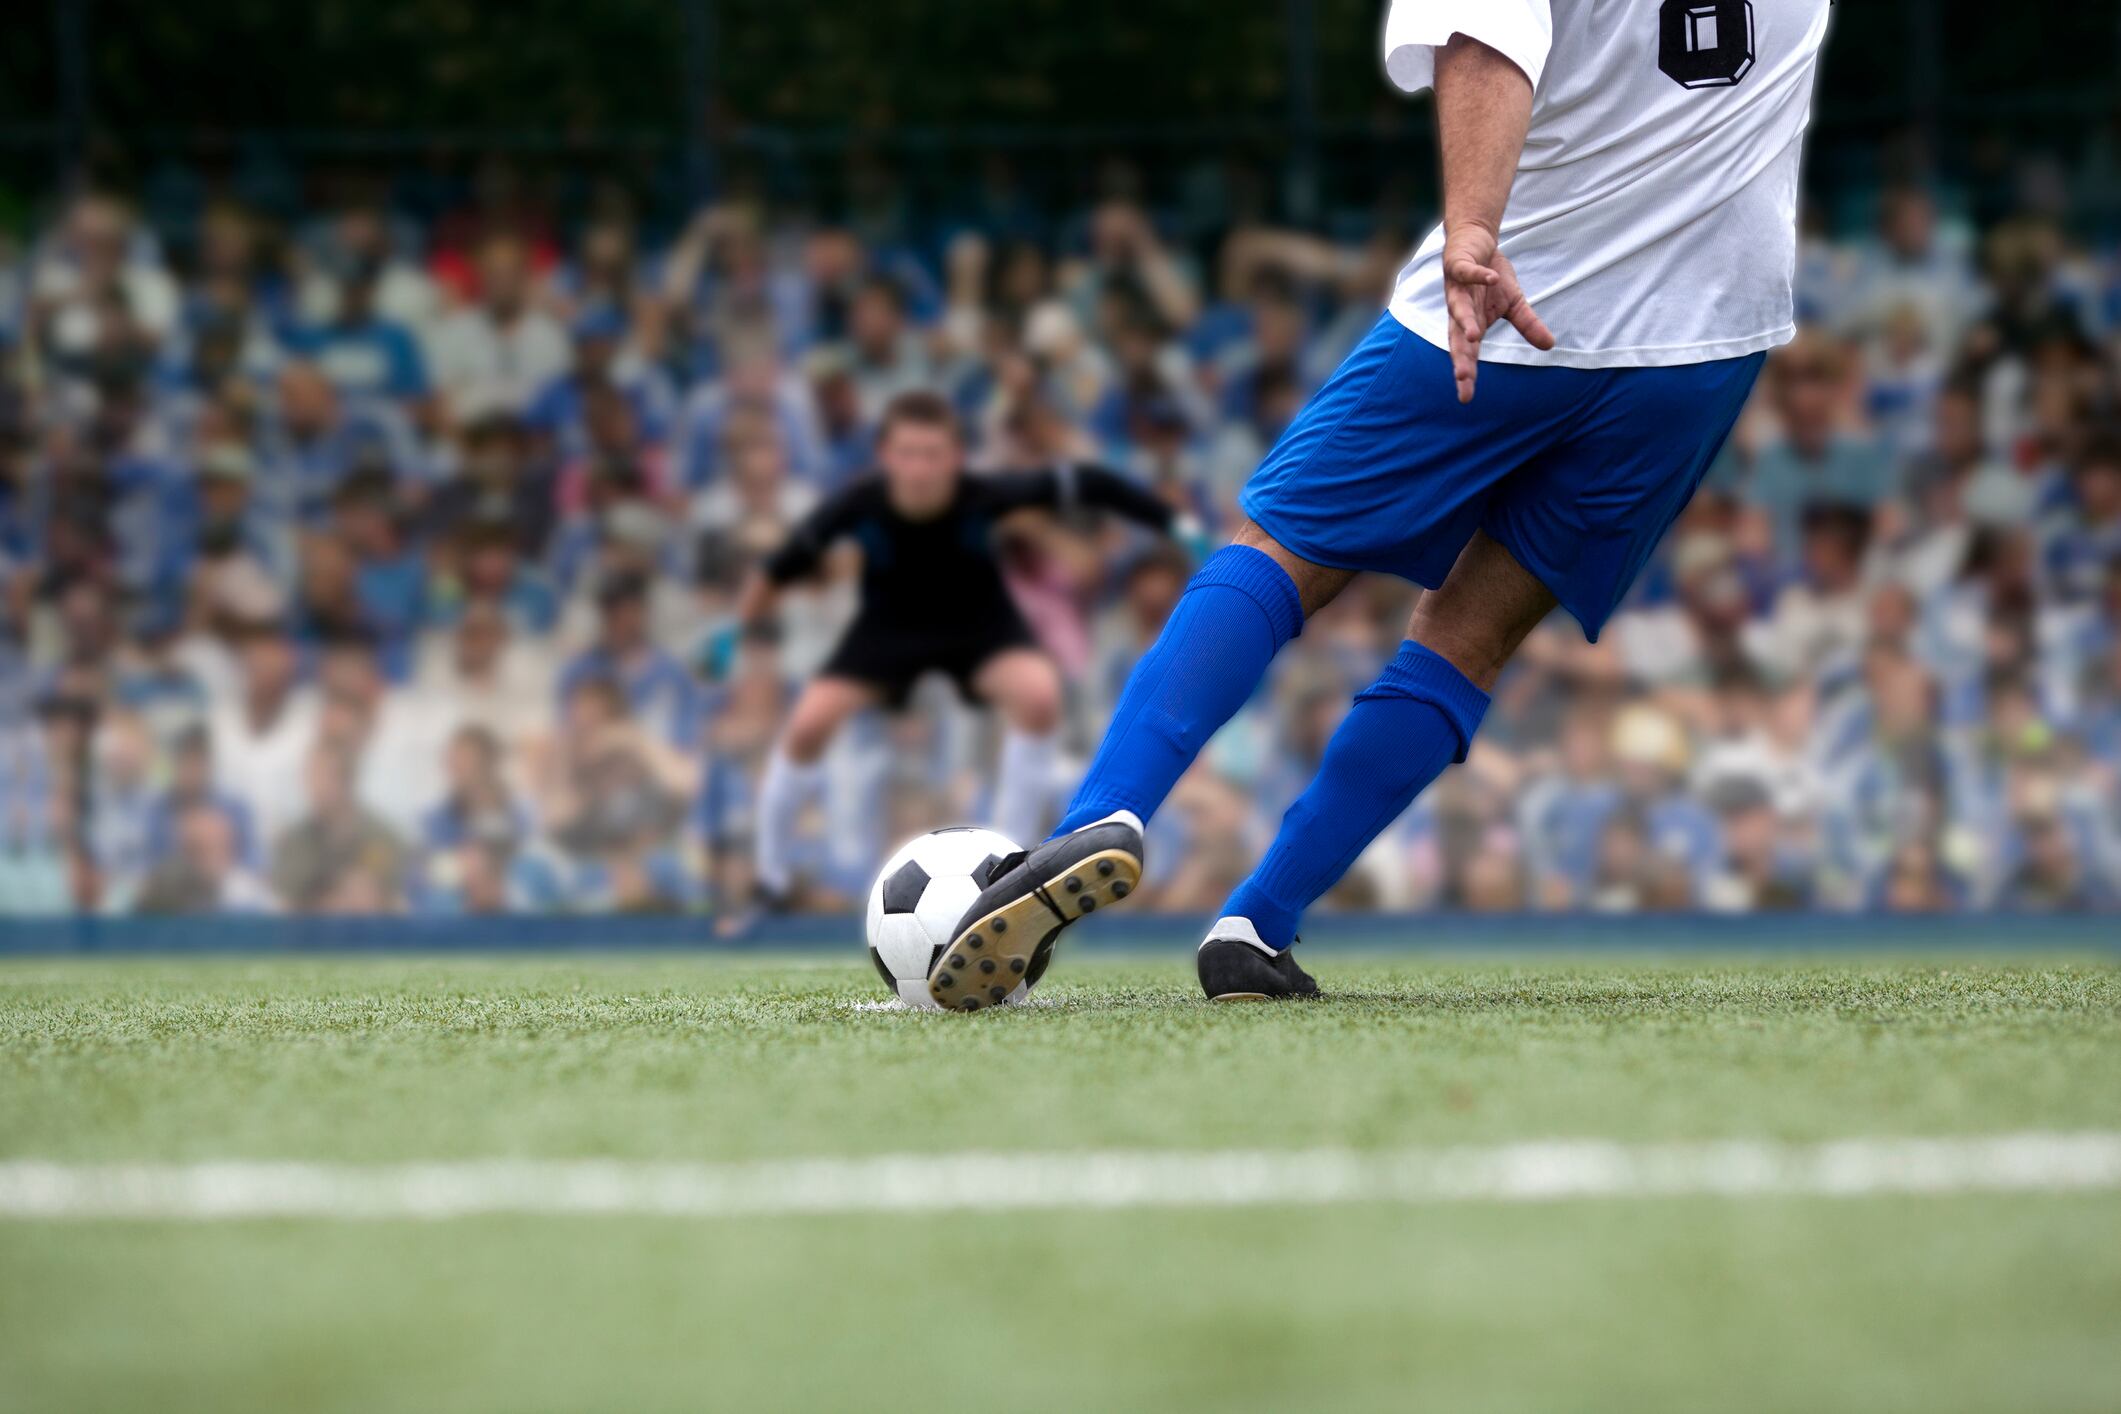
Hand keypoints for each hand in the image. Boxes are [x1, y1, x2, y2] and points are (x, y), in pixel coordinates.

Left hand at [1442, 226, 1553, 403]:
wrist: (1476, 240)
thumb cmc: (1491, 277)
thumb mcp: (1514, 303)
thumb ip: (1527, 325)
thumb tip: (1550, 346)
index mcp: (1470, 323)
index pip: (1468, 353)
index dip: (1467, 373)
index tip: (1466, 398)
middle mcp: (1458, 309)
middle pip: (1456, 338)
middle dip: (1460, 358)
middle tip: (1463, 378)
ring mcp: (1456, 288)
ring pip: (1457, 307)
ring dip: (1464, 321)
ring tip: (1473, 337)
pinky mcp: (1457, 265)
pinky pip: (1468, 272)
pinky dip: (1480, 276)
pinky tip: (1492, 280)